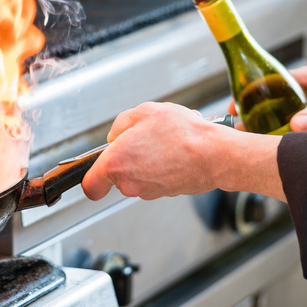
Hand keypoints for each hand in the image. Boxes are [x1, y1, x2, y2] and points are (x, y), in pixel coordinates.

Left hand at [81, 102, 284, 201]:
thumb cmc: (182, 134)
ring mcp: (148, 191)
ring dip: (146, 160)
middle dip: (126, 157)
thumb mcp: (144, 111)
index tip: (94, 169)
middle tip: (143, 139)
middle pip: (116, 174)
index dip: (90, 177)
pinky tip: (175, 151)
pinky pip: (155, 179)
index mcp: (116, 163)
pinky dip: (161, 167)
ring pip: (137, 176)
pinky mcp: (165, 194)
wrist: (216, 155)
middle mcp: (129, 183)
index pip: (90, 185)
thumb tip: (116, 136)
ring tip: (164, 142)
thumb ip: (121, 124)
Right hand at [228, 65, 306, 131]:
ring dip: (264, 127)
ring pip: (280, 117)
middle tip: (237, 124)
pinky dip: (279, 137)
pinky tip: (268, 145)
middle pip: (272, 101)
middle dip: (253, 112)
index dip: (251, 92)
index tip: (237, 104)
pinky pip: (292, 131)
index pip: (271, 81)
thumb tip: (296, 126)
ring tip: (247, 136)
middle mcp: (306, 93)